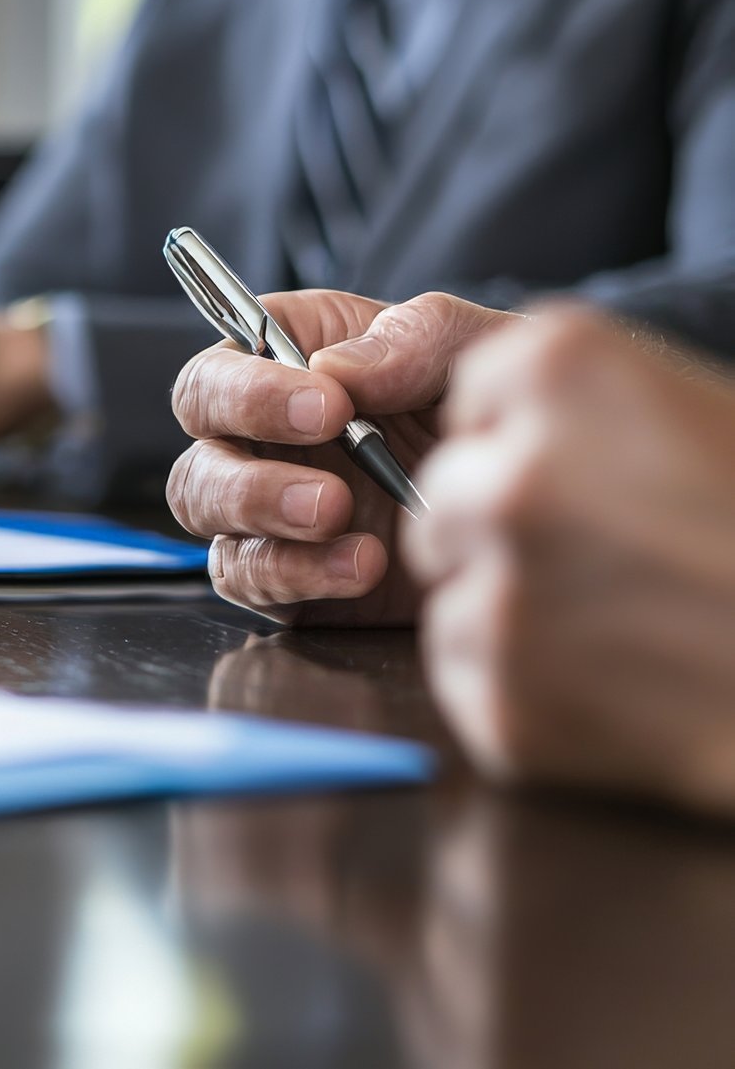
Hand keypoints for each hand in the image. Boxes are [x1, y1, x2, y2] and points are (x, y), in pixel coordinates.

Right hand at [166, 290, 518, 626]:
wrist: (532, 510)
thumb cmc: (496, 412)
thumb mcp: (477, 350)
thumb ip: (418, 335)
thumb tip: (337, 368)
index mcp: (291, 359)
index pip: (220, 366)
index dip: (250, 388)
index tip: (329, 406)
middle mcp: (264, 429)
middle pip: (196, 439)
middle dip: (248, 465)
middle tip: (329, 490)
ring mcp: (266, 503)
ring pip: (200, 505)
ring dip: (260, 515)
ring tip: (340, 520)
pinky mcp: (283, 570)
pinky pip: (248, 576)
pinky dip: (296, 574)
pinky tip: (361, 564)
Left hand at [409, 307, 734, 817]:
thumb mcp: (691, 404)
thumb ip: (562, 398)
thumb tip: (377, 380)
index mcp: (558, 369)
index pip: (470, 401)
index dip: (526, 444)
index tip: (599, 473)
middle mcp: (509, 475)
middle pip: (444, 501)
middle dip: (506, 530)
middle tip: (617, 560)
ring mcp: (503, 593)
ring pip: (452, 592)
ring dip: (516, 609)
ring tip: (633, 622)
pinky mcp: (502, 699)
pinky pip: (471, 680)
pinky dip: (530, 688)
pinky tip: (624, 682)